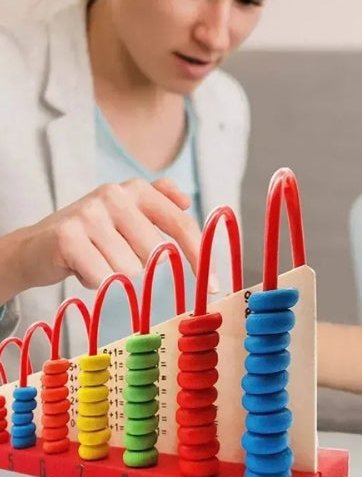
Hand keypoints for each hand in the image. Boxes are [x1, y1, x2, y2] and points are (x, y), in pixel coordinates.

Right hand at [9, 177, 215, 291]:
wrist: (35, 247)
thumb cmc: (91, 236)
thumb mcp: (126, 215)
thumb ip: (159, 202)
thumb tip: (187, 200)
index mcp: (137, 189)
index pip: (181, 224)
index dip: (199, 257)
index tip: (212, 287)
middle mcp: (115, 194)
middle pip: (157, 254)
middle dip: (144, 271)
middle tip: (117, 262)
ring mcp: (91, 213)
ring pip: (131, 269)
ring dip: (116, 277)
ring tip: (96, 262)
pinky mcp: (69, 236)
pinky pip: (104, 277)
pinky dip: (96, 282)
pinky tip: (82, 269)